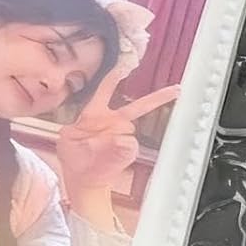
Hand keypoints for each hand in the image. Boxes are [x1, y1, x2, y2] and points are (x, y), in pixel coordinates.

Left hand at [56, 62, 178, 205]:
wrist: (81, 178)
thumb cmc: (73, 156)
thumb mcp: (69, 140)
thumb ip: (85, 133)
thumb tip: (117, 137)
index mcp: (93, 114)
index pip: (104, 90)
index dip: (114, 78)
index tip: (125, 66)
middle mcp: (111, 122)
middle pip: (137, 106)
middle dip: (157, 98)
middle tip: (176, 90)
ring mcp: (122, 135)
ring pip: (128, 128)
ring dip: (115, 136)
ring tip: (98, 148)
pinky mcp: (128, 150)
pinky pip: (130, 145)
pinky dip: (121, 149)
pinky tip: (111, 155)